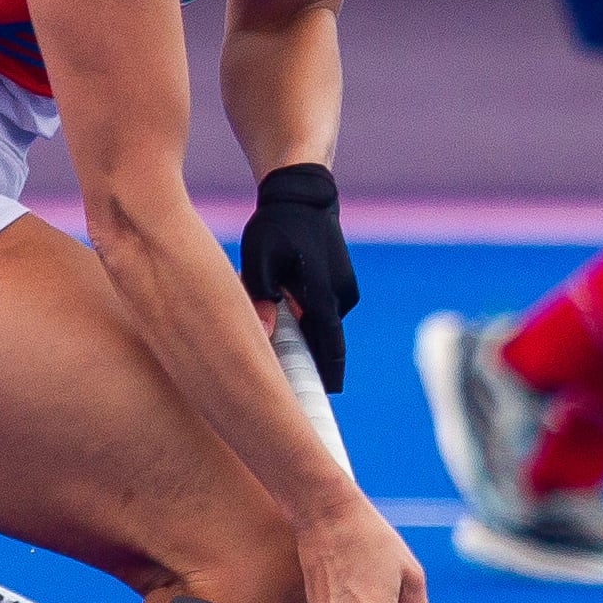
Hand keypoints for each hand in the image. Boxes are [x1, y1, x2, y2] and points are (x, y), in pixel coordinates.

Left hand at [234, 163, 357, 391]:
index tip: (317, 408)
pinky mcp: (339, 282)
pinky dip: (302, 318)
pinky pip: (319, 311)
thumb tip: (265, 334)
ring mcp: (343, 288)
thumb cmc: (275, 226)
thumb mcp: (259, 260)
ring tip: (270, 337)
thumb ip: (261, 298)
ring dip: (300, 336)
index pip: (330, 352)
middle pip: (324, 344)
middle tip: (288, 392)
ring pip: (319, 326)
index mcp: (325, 296)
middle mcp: (341, 296)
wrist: (301, 194)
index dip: (325, 382)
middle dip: (307, 365)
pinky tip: (279, 312)